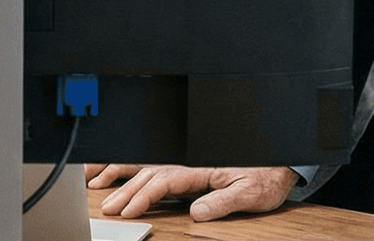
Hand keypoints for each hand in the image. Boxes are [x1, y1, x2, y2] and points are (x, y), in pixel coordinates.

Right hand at [91, 164, 299, 220]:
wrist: (277, 161)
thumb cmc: (265, 176)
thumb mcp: (250, 192)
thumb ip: (223, 201)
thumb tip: (196, 213)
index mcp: (200, 166)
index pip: (163, 181)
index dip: (143, 196)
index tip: (127, 210)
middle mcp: (188, 161)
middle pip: (148, 175)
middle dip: (124, 190)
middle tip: (106, 207)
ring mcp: (186, 162)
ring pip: (146, 168)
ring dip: (120, 175)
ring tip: (95, 183)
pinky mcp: (187, 166)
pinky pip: (154, 166)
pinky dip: (132, 169)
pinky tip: (116, 174)